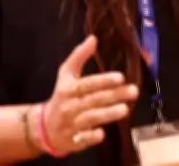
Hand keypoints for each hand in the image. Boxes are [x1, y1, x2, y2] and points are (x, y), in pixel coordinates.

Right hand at [39, 35, 138, 155]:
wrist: (45, 127)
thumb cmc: (62, 96)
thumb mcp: (66, 74)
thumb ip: (79, 56)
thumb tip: (94, 38)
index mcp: (68, 88)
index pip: (87, 84)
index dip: (103, 81)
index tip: (121, 77)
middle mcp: (70, 105)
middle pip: (94, 100)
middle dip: (114, 95)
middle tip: (133, 91)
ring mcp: (72, 124)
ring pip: (91, 118)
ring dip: (107, 114)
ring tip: (125, 109)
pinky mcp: (74, 140)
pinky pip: (83, 139)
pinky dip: (91, 136)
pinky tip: (103, 133)